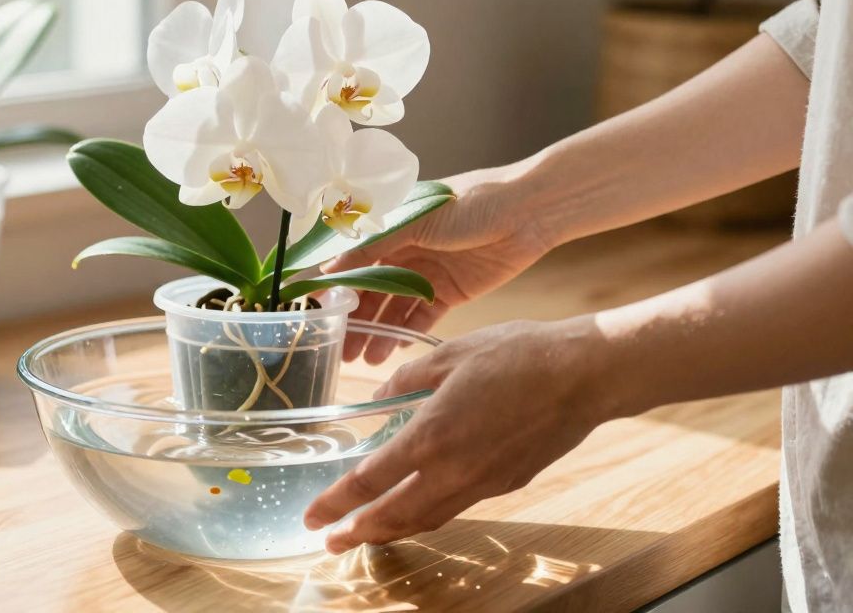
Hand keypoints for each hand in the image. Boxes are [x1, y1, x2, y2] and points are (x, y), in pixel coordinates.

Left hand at [304, 318, 612, 553]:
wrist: (583, 375)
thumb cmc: (518, 355)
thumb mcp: (449, 354)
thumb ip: (408, 379)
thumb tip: (382, 394)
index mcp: (430, 436)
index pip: (369, 482)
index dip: (335, 504)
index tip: (313, 517)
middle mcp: (452, 470)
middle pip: (394, 516)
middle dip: (357, 533)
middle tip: (331, 542)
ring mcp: (483, 483)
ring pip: (427, 519)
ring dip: (392, 530)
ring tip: (367, 534)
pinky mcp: (507, 484)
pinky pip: (457, 507)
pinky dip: (428, 515)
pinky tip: (419, 507)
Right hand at [329, 166, 555, 362]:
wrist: (530, 211)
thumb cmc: (471, 201)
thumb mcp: (414, 220)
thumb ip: (372, 246)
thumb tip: (329, 268)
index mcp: (389, 225)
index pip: (351, 259)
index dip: (333, 286)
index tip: (314, 312)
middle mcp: (403, 250)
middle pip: (370, 291)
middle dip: (354, 320)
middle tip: (338, 349)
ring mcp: (426, 272)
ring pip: (393, 308)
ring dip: (378, 332)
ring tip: (363, 360)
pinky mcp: (450, 292)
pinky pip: (422, 317)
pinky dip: (406, 333)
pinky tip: (391, 350)